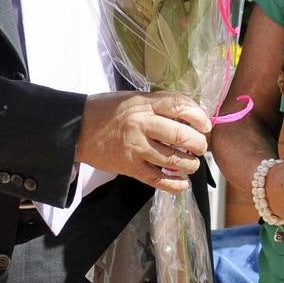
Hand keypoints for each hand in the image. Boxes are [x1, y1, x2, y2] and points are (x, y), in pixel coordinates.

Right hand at [75, 91, 211, 193]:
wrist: (77, 129)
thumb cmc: (109, 110)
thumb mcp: (135, 98)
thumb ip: (161, 104)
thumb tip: (193, 114)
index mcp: (144, 104)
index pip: (179, 107)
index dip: (199, 117)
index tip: (206, 125)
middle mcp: (141, 125)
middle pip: (180, 135)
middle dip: (198, 144)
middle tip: (201, 147)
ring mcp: (135, 148)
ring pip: (171, 159)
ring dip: (189, 164)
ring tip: (192, 164)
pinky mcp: (129, 167)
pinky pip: (156, 179)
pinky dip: (173, 184)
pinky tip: (182, 183)